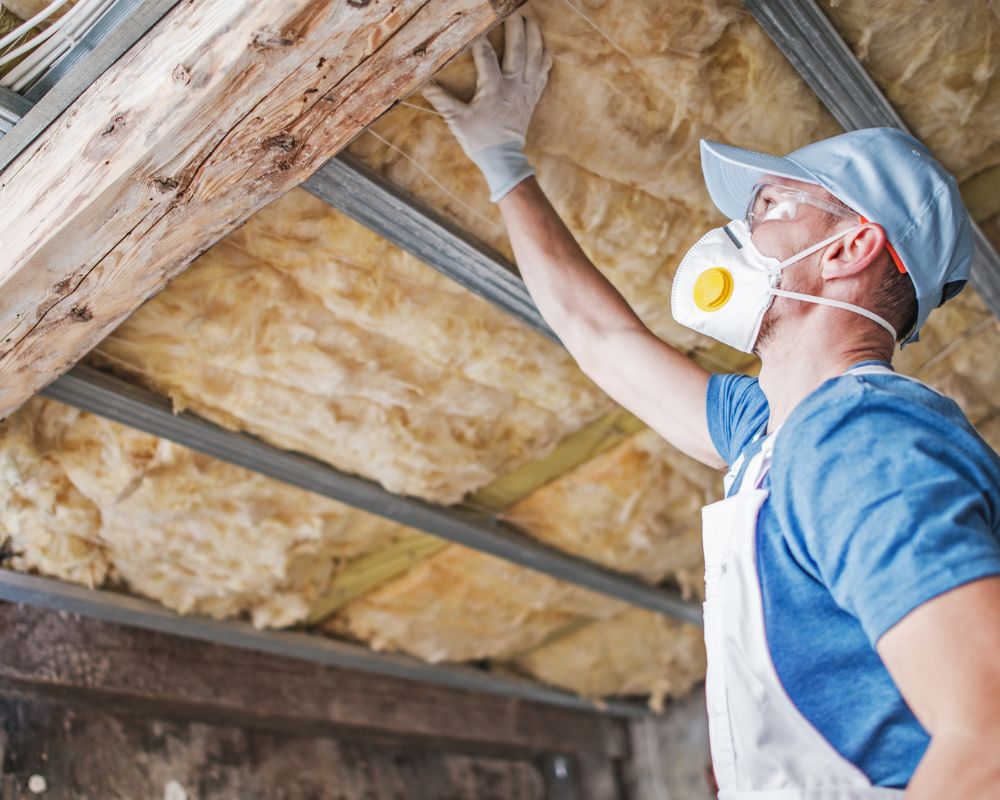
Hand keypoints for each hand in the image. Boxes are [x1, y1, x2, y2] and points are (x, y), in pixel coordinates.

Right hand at [422, 14, 552, 200]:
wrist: (503, 159)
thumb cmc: (480, 140)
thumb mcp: (457, 120)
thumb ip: (442, 100)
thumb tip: (424, 84)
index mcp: (494, 88)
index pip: (487, 56)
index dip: (481, 39)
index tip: (477, 25)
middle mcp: (514, 85)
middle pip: (518, 49)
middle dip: (515, 27)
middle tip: (512, 10)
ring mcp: (526, 90)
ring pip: (535, 57)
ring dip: (534, 37)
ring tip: (530, 20)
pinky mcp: (533, 97)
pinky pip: (543, 73)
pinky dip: (544, 58)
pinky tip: (543, 47)